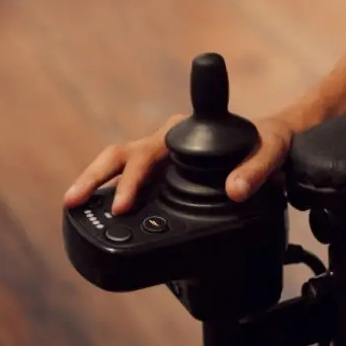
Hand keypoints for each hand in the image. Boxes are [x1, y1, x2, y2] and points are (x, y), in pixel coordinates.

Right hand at [63, 110, 301, 213]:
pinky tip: (94, 214)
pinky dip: (108, 193)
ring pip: (118, 163)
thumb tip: (235, 191)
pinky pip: (127, 179)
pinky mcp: (159, 174)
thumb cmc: (269, 142)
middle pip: (124, 154)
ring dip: (94, 182)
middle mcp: (166, 140)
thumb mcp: (271, 152)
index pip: (155, 147)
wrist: (273, 143)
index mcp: (186, 131)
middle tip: (79, 201)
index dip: (135, 174)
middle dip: (99, 178)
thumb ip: (256, 170)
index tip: (124, 202)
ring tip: (72, 205)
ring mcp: (159, 157)